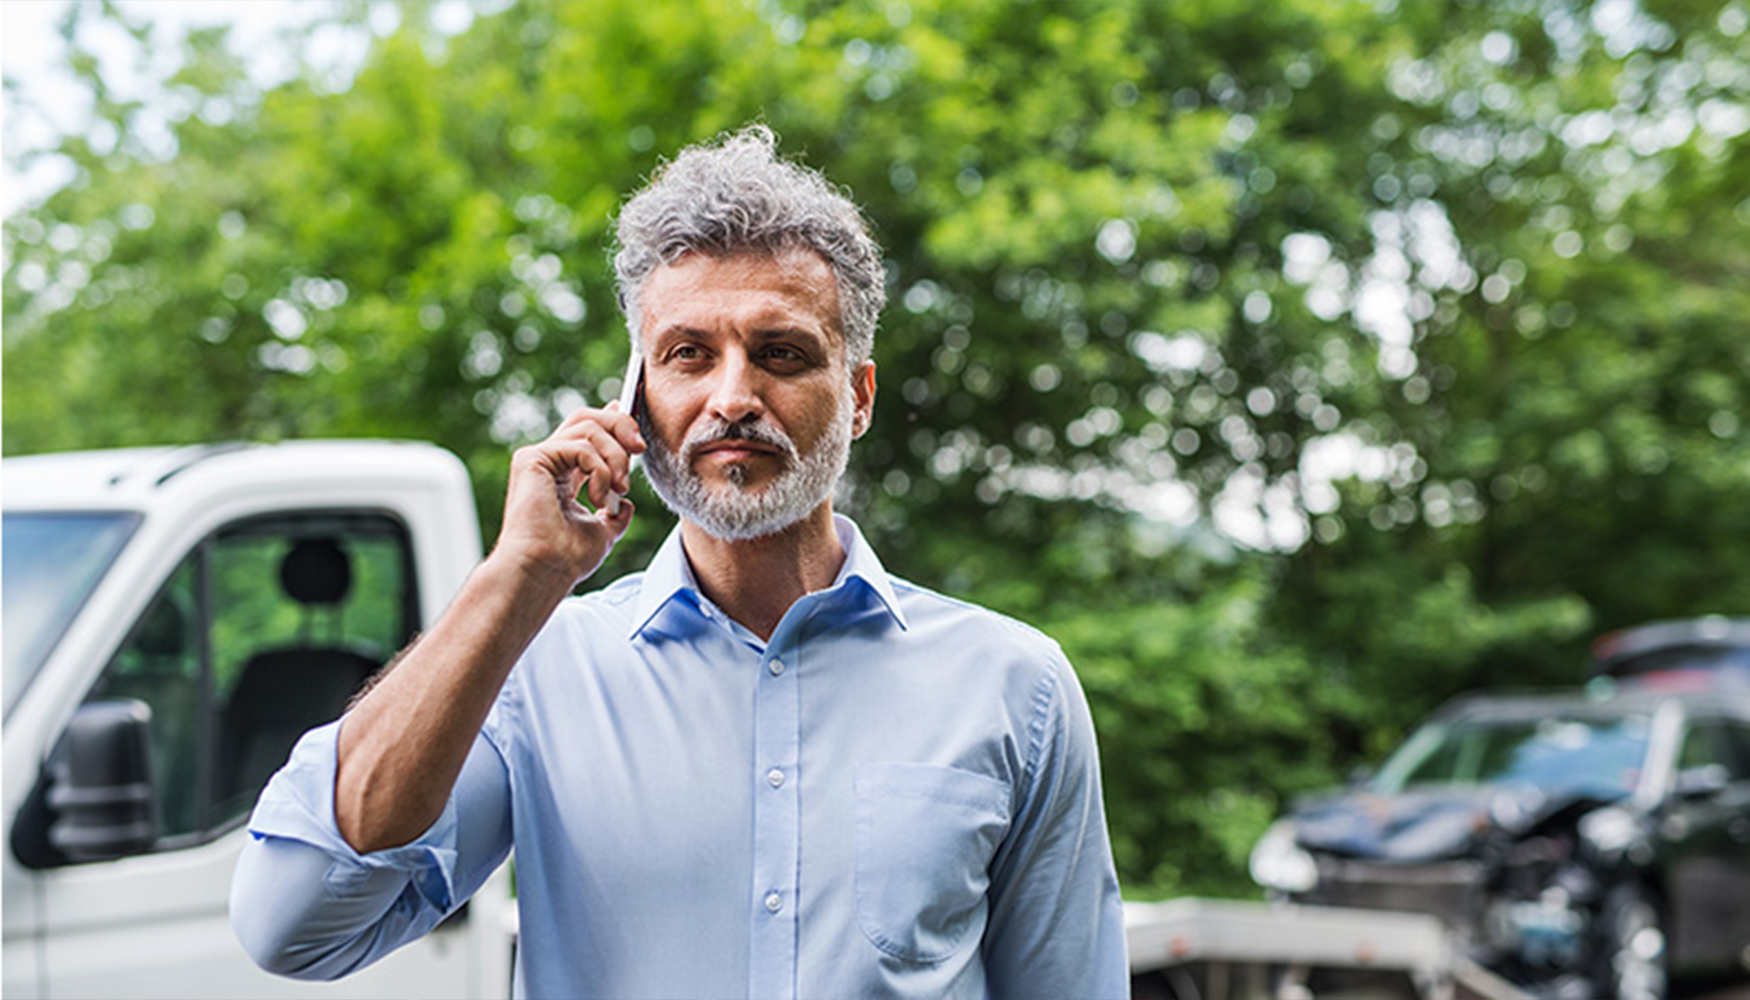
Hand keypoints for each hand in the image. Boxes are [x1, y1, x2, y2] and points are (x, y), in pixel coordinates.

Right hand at [492, 402, 645, 587]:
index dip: (614, 421)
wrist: (545, 571)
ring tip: (619, 489)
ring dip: (615, 456)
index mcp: (562, 474)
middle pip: (588, 417)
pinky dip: (600, 471)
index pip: (588, 433)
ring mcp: (538, 458)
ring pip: (588, 427)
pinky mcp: (532, 459)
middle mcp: (549, 461)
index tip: (638, 434)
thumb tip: (627, 504)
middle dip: (621, 426)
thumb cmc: (567, 559)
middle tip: (640, 449)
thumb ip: (615, 513)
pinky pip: (581, 447)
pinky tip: (599, 499)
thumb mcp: (603, 532)